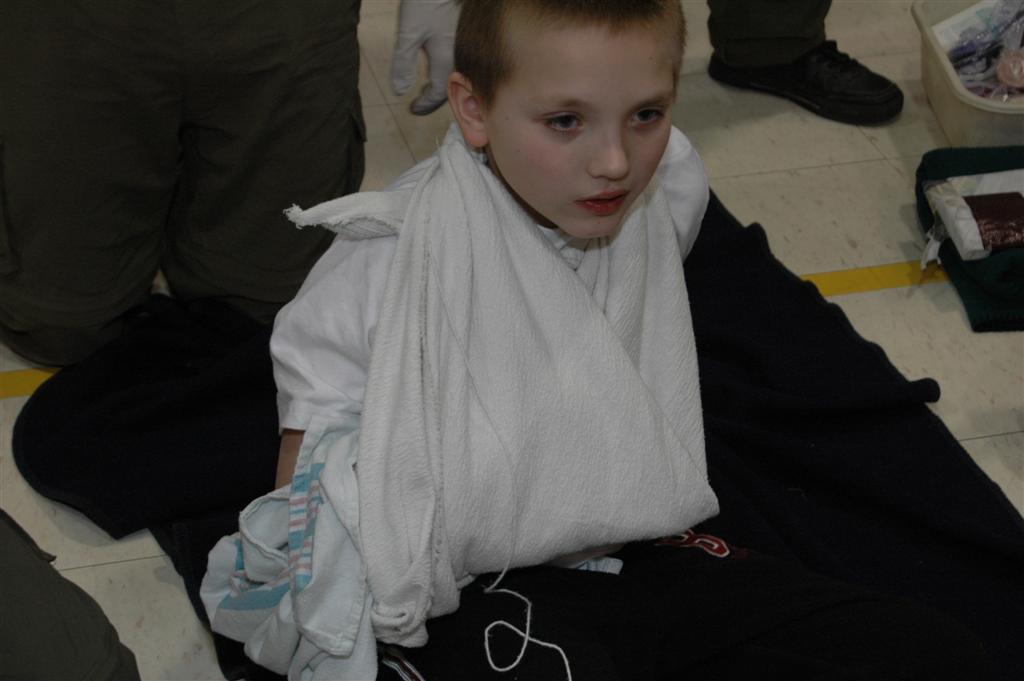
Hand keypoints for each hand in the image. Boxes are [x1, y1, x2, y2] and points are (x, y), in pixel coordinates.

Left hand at [391, 0, 458, 114]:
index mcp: (446, 61)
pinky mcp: (469, 37)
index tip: (412, 108)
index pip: (438, 93)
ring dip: (444, 84)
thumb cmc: (426, 2)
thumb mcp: (408, 33)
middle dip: (436, 98)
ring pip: (458, 76)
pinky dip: (451, 70)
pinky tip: (441, 65)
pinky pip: (462, 63)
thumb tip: (400, 91)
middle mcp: (461, 58)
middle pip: (452, 88)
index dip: (424, 104)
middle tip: (421, 101)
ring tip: (429, 87)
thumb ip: (403, 64)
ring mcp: (467, 48)